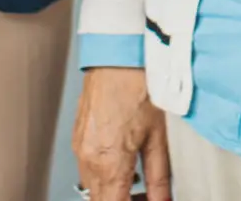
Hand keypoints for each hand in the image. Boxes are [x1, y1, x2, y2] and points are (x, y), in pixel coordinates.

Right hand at [73, 67, 171, 200]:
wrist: (117, 55)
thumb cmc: (138, 86)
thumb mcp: (158, 137)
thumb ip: (160, 178)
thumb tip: (163, 200)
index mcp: (110, 163)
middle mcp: (89, 160)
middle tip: (143, 196)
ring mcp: (79, 149)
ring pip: (92, 188)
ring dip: (111, 191)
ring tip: (135, 183)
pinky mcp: (77, 139)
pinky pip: (86, 170)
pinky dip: (102, 175)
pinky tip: (121, 164)